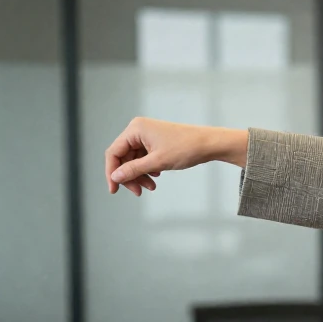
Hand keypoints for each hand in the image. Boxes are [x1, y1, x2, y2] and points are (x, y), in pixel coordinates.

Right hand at [105, 117, 246, 195]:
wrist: (210, 144)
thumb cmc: (186, 148)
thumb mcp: (157, 162)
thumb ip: (134, 170)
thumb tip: (115, 177)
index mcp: (135, 129)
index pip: (114, 153)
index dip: (111, 172)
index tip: (114, 190)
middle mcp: (138, 130)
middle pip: (123, 158)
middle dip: (130, 176)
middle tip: (138, 192)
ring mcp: (147, 136)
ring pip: (134, 160)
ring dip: (140, 175)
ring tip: (152, 187)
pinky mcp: (156, 142)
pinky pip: (144, 158)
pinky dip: (148, 170)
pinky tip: (157, 177)